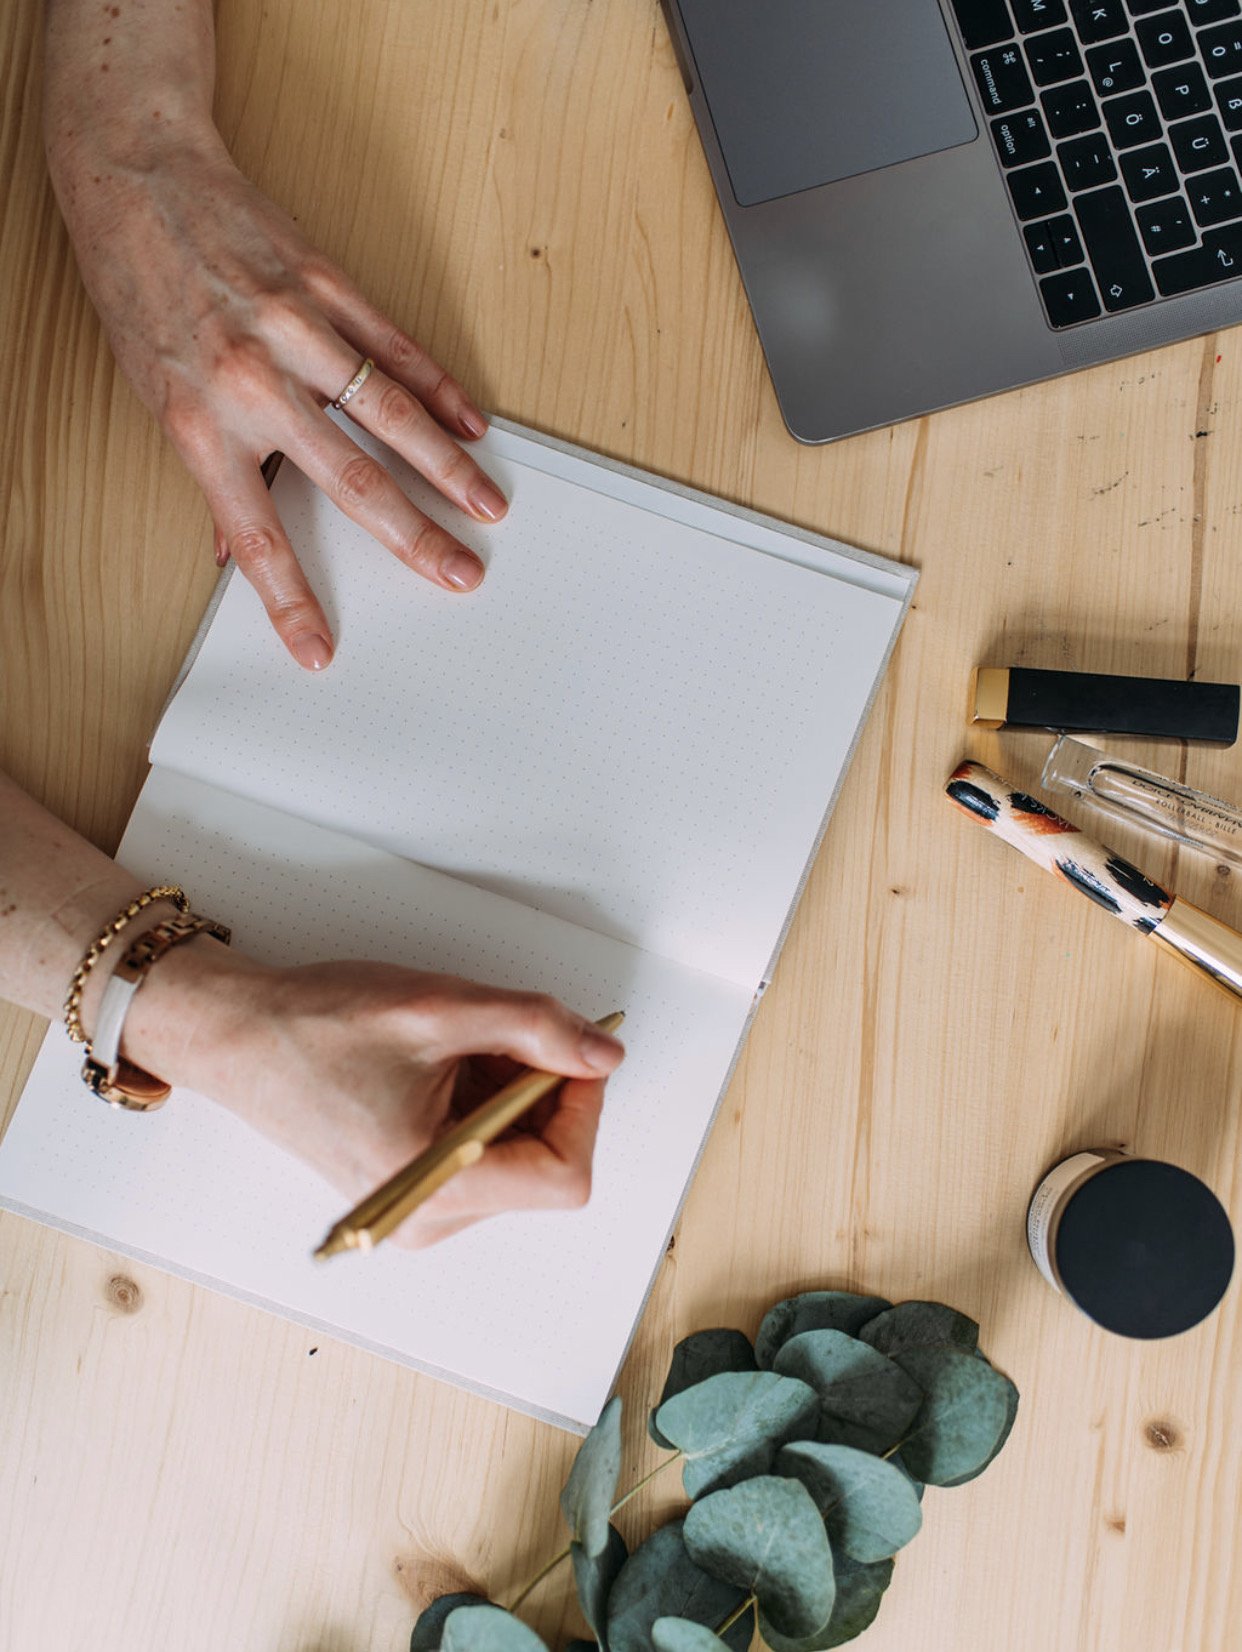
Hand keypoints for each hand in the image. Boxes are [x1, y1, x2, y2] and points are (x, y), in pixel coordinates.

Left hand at [50, 133, 506, 670]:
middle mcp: (251, 383)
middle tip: (459, 574)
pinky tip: (471, 424)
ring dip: (447, 468)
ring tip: (486, 507)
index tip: (320, 648)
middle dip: (412, 538)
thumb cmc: (138, 287)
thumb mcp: (154, 392)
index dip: (291, 599)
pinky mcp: (326, 285)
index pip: (255, 535)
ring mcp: (295, 331)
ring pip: (389, 414)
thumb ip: (208, 472)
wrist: (134, 176)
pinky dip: (438, 389)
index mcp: (201, 424)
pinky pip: (395, 347)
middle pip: (350, 479)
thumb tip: (230, 547)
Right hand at [127, 945, 625, 1249]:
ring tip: (456, 1044)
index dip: (582, 1105)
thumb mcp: (440, 1009)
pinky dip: (485, 1097)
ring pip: (517, 1151)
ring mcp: (420, 1206)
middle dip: (542, 1089)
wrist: (236, 1033)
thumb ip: (536, 1027)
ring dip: (512, 1089)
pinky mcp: (411, 1185)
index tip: (572, 1047)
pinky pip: (484, 1148)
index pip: (565, 1174)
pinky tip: (442, 1062)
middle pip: (546, 1163)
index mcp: (434, 1189)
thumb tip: (603, 1053)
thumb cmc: (314, 1026)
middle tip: (503, 1031)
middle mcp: (430, 1217)